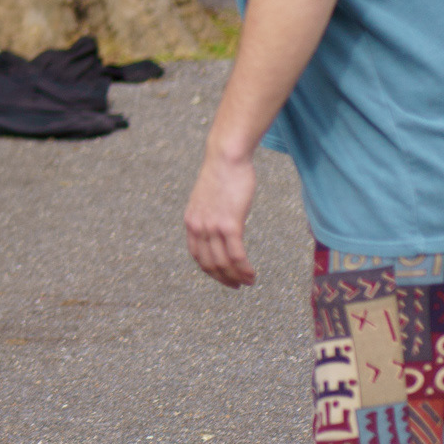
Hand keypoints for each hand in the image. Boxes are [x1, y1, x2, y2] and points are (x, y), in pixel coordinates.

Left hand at [184, 147, 257, 288]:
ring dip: (237, 277)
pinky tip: (252, 273)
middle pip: (209, 264)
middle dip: (224, 279)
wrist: (226, 157)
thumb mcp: (208, 199)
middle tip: (238, 285)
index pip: (197, 256)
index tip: (223, 277)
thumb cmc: (222, 175)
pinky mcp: (229, 224)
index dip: (210, 271)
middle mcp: (198, 227)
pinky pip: (236, 255)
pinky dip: (244, 269)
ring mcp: (212, 226)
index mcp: (191, 222)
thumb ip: (209, 216)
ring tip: (249, 281)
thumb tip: (219, 228)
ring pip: (223, 263)